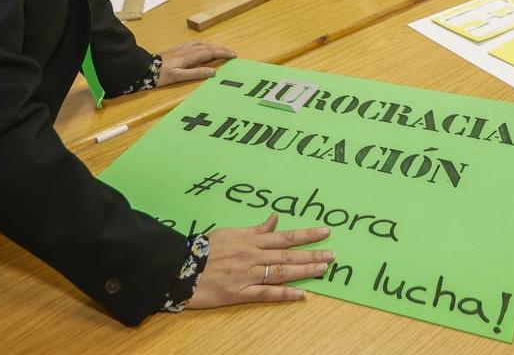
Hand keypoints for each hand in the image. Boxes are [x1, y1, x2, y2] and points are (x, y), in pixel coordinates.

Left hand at [156, 40, 236, 87]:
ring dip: (213, 46)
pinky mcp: (177, 49)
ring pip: (202, 44)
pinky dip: (204, 45)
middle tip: (232, 52)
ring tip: (220, 49)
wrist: (144, 67)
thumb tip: (213, 72)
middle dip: (221, 49)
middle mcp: (188, 50)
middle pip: (208, 47)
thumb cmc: (161, 75)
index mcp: (190, 56)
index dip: (223, 53)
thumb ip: (196, 73)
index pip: (211, 52)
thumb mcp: (179, 77)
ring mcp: (182, 48)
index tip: (234, 55)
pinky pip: (195, 44)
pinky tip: (202, 47)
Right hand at [187, 214, 333, 308]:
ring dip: (304, 271)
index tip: (325, 232)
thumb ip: (254, 229)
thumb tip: (274, 218)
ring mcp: (248, 275)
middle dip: (312, 254)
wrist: (181, 269)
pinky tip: (301, 295)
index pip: (285, 236)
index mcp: (250, 239)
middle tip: (333, 255)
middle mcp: (253, 255)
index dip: (306, 234)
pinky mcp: (240, 293)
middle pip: (288, 254)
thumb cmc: (204, 249)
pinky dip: (285, 294)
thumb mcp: (230, 232)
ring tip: (323, 269)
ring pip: (281, 272)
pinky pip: (266, 293)